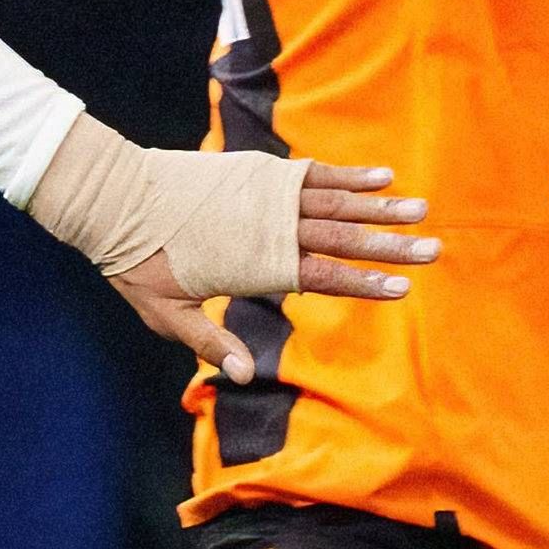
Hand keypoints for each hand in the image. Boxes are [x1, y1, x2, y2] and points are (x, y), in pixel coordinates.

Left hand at [108, 162, 437, 384]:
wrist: (113, 197)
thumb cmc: (138, 262)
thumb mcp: (167, 314)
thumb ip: (209, 341)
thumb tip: (243, 377)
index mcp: (255, 265)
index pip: (321, 277)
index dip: (362, 283)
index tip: (401, 289)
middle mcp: (268, 228)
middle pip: (341, 238)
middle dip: (390, 245)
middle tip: (434, 249)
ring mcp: (265, 195)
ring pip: (336, 201)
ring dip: (382, 206)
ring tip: (422, 209)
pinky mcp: (257, 172)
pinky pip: (312, 173)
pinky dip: (348, 175)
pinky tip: (382, 175)